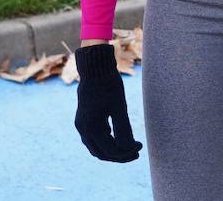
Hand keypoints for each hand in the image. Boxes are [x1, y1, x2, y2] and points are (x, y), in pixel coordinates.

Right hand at [74, 44, 142, 162]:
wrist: (95, 67)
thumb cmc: (108, 84)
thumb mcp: (119, 106)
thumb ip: (123, 129)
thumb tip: (130, 148)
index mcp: (92, 128)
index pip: (111, 151)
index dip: (127, 152)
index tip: (140, 146)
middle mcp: (83, 129)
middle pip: (101, 153)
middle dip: (119, 156)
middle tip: (136, 153)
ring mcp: (81, 125)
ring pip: (96, 147)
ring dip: (111, 151)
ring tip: (128, 148)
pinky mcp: (83, 119)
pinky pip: (93, 138)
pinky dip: (105, 142)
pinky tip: (117, 138)